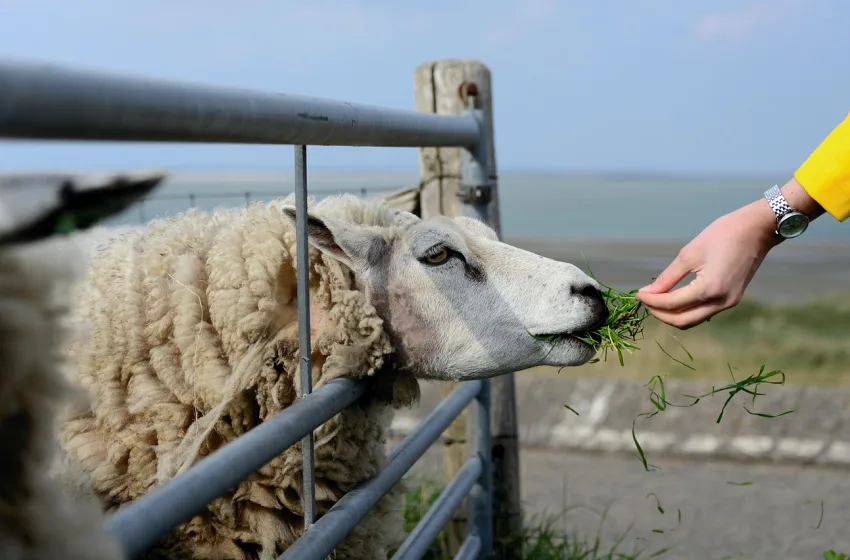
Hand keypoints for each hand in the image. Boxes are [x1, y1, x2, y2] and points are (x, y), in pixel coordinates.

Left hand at [635, 178, 822, 329]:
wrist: (757, 229)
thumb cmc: (722, 235)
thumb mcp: (689, 254)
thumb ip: (667, 278)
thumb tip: (649, 293)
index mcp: (710, 289)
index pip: (672, 305)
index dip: (651, 301)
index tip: (638, 294)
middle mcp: (721, 302)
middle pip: (682, 321)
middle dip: (659, 314)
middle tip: (645, 300)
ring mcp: (729, 303)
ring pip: (693, 320)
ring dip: (672, 314)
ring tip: (657, 300)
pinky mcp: (732, 300)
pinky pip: (704, 313)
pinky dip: (687, 310)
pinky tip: (675, 298)